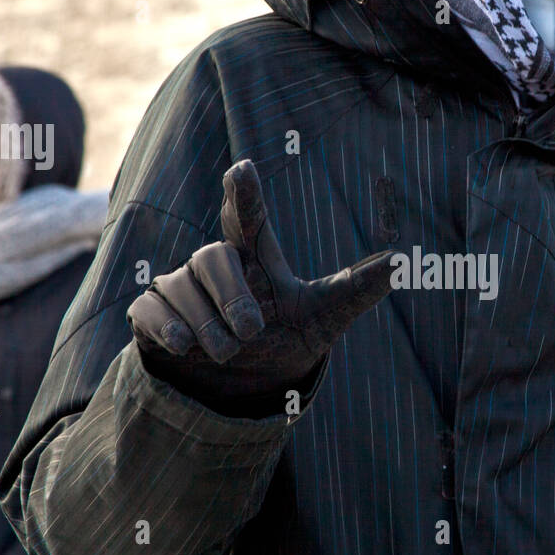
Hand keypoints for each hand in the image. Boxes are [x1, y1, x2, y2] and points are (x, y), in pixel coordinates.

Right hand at [126, 159, 393, 415]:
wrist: (242, 384)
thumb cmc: (284, 335)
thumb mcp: (324, 315)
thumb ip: (358, 288)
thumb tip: (405, 263)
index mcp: (255, 254)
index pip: (247, 216)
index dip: (244, 193)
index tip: (243, 169)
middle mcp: (214, 263)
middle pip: (214, 257)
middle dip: (232, 296)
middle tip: (251, 331)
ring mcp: (181, 286)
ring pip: (181, 287)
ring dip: (206, 325)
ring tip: (227, 352)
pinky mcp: (153, 314)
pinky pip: (149, 308)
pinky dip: (167, 326)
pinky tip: (183, 345)